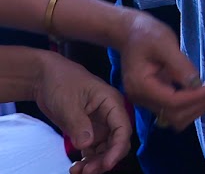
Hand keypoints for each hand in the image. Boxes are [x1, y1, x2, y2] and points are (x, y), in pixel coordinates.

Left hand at [33, 52, 130, 173]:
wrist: (45, 78)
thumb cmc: (61, 82)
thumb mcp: (68, 102)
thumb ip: (78, 124)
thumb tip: (86, 145)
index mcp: (112, 103)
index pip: (123, 129)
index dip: (118, 148)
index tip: (106, 164)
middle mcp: (110, 116)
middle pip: (116, 142)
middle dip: (105, 159)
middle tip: (87, 171)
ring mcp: (99, 125)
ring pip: (105, 149)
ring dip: (95, 162)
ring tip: (77, 171)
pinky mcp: (88, 131)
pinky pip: (93, 150)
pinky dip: (86, 160)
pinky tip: (74, 167)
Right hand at [114, 9, 204, 131]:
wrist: (130, 33)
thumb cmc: (146, 34)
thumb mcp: (164, 43)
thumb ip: (180, 65)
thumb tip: (196, 83)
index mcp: (141, 86)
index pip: (172, 102)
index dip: (195, 97)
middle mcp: (142, 98)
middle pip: (174, 115)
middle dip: (198, 104)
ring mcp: (147, 100)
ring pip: (175, 117)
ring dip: (196, 108)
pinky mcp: (154, 97)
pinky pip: (174, 109)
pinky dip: (190, 105)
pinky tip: (202, 93)